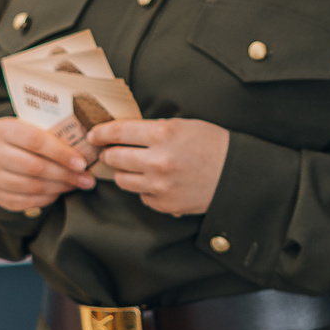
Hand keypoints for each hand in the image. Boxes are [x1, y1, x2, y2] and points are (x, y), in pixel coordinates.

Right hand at [0, 116, 93, 213]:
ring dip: (59, 187)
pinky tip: (59, 192)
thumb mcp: (34, 128)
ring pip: (31, 186)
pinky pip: (25, 201)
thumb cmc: (26, 138)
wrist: (0, 153)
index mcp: (2, 128)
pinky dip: (46, 198)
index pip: (35, 140)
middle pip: (34, 166)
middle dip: (65, 174)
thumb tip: (86, 150)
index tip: (82, 163)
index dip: (61, 153)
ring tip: (76, 185)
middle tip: (87, 179)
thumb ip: (53, 134)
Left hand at [87, 118, 229, 217]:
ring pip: (122, 180)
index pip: (118, 131)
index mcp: (163, 134)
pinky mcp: (164, 204)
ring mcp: (160, 185)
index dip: (101, 132)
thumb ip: (152, 129)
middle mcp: (158, 160)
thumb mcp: (183, 125)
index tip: (93, 134)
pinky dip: (143, 188)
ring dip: (123, 172)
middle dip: (109, 153)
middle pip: (114, 157)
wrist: (236, 174)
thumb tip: (121, 133)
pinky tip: (155, 181)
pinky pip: (140, 195)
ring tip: (132, 167)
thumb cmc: (211, 144)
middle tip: (109, 152)